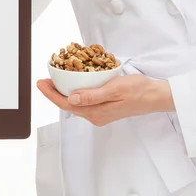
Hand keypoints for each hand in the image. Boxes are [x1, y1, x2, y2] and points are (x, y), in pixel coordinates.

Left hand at [37, 75, 175, 126]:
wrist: (154, 96)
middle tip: (44, 80)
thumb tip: (71, 99)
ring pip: (75, 104)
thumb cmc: (138, 90)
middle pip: (68, 104)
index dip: (50, 94)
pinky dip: (75, 93)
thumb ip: (92, 95)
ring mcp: (100, 113)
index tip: (40, 83)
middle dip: (54, 93)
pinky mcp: (104, 108)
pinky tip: (73, 85)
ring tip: (54, 81)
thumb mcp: (114, 89)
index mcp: (96, 112)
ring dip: (63, 93)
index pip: (66, 103)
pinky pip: (84, 102)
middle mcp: (96, 115)